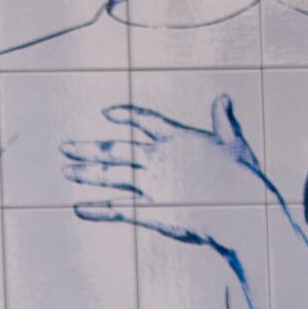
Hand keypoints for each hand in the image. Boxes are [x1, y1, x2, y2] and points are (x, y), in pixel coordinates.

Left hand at [60, 98, 270, 250]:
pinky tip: (79, 208)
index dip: (125, 115)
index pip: (145, 120)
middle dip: (89, 149)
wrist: (241, 204)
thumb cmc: (242, 174)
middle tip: (65, 147)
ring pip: (112, 176)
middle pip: (117, 150)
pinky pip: (119, 209)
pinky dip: (98, 210)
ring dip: (87, 174)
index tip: (106, 113)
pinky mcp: (153, 210)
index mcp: (178, 137)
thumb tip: (223, 98)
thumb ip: (223, 120)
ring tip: (66, 171)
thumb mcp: (233, 140)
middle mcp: (159, 158)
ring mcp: (153, 184)